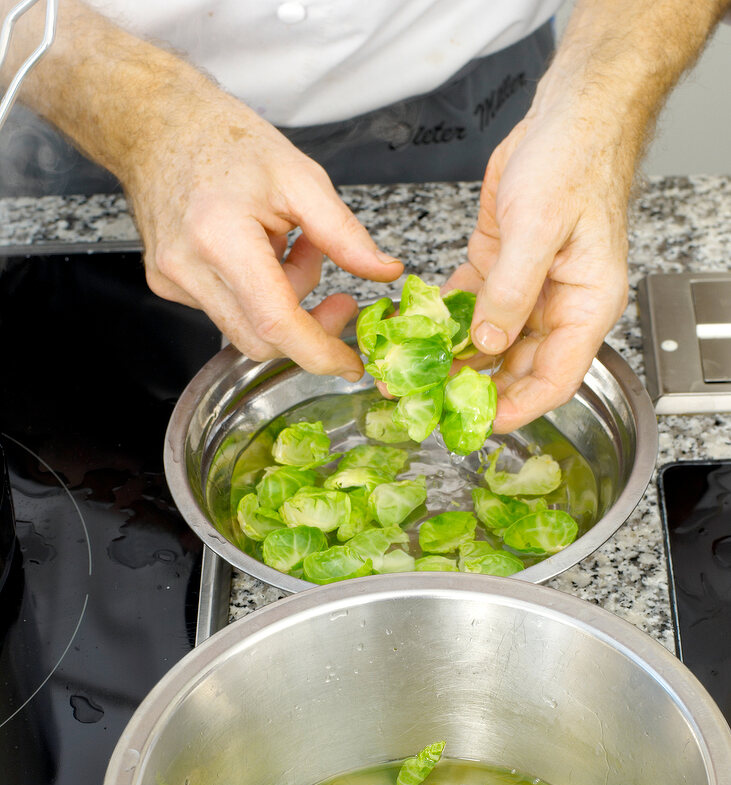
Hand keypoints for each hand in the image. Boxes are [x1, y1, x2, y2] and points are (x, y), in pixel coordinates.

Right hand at [125, 87, 402, 379]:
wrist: (157, 123)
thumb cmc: (224, 139)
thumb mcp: (300, 177)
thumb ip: (345, 233)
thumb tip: (384, 272)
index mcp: (221, 238)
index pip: (275, 323)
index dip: (319, 352)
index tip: (350, 363)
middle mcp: (189, 268)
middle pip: (262, 340)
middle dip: (308, 327)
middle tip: (338, 294)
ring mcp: (172, 281)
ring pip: (246, 329)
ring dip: (282, 302)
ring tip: (291, 249)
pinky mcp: (167, 286)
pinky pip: (226, 311)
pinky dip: (256, 293)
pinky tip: (259, 252)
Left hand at [445, 108, 629, 433]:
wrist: (566, 116)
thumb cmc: (573, 161)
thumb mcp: (539, 228)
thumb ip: (512, 291)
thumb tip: (488, 343)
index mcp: (585, 306)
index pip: (555, 378)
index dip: (519, 407)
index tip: (479, 421)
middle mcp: (558, 306)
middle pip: (516, 368)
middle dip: (474, 389)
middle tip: (428, 401)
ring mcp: (527, 291)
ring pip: (489, 343)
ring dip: (452, 360)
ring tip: (411, 373)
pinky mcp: (499, 270)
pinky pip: (472, 310)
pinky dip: (446, 323)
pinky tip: (416, 334)